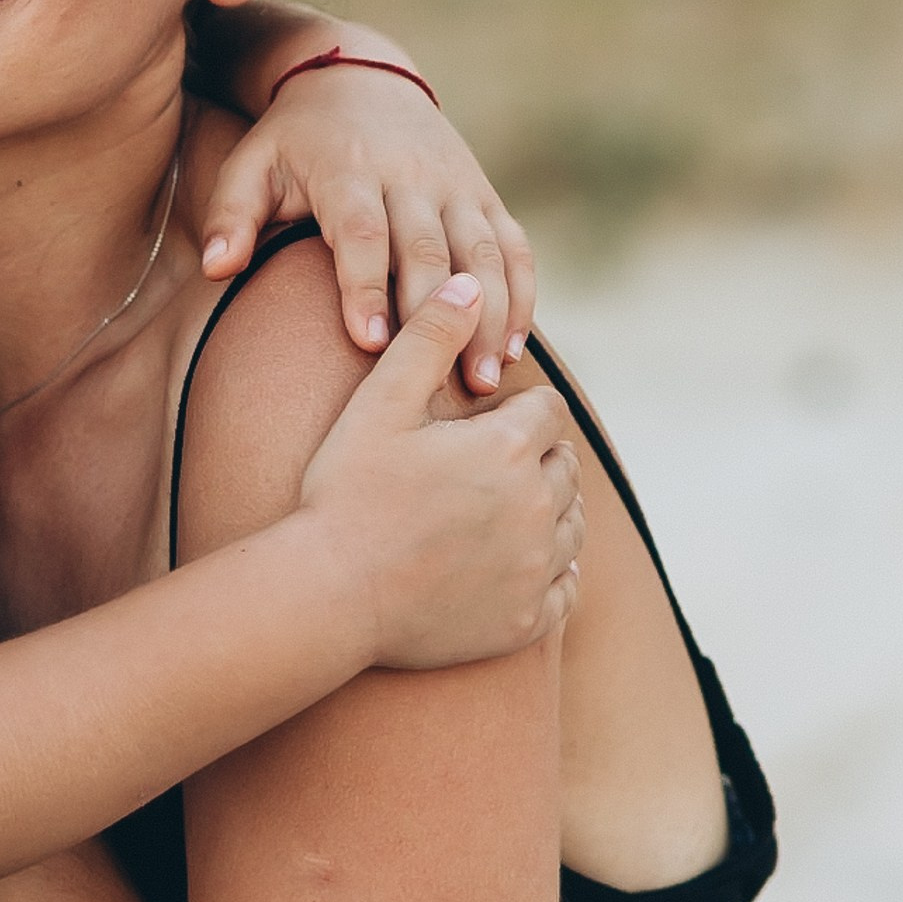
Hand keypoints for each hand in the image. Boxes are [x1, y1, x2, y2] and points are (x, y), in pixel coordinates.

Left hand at [198, 62, 533, 385]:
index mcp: (348, 169)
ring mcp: (454, 184)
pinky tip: (514, 344)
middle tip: (440, 382)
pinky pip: (513, 244)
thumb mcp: (252, 163)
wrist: (360, 78)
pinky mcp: (484, 193)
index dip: (367, 287)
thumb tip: (215, 266)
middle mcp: (409, 175)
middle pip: (430, 249)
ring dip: (489, 316)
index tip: (371, 345)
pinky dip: (521, 293)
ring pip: (482, 252)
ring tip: (485, 379)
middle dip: (437, 318)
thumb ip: (230, 214)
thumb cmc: (295, 139)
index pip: (363, 233)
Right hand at [297, 274, 582, 670]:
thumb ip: (428, 339)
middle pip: (565, 465)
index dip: (518, 408)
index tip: (488, 417)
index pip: (546, 409)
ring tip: (507, 507)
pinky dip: (554, 571)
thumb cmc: (346, 495)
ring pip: (572, 523)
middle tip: (490, 463)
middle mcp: (537, 507)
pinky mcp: (527, 618)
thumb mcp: (378, 405)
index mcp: (508, 449)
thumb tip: (469, 283)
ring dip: (551, 509)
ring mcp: (536, 568)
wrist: (329, 596)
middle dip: (536, 456)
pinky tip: (521, 562)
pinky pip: (568, 586)